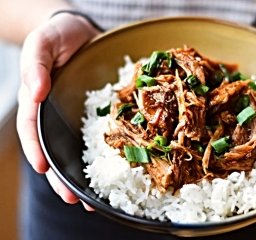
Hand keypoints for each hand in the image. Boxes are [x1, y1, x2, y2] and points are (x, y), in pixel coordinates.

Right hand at [17, 12, 100, 205]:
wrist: (82, 31)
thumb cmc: (57, 36)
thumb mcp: (42, 43)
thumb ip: (35, 64)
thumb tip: (36, 92)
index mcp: (38, 102)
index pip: (32, 130)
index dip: (37, 150)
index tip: (45, 169)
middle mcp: (58, 115)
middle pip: (56, 150)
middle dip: (63, 177)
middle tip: (74, 200)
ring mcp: (79, 116)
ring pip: (79, 150)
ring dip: (86, 175)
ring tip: (94, 199)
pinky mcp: (99, 113)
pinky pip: (103, 136)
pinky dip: (108, 155)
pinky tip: (118, 171)